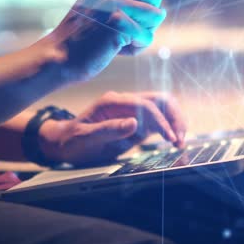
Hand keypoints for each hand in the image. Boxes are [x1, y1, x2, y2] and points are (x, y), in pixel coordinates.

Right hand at [36, 0, 195, 82]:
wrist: (58, 58)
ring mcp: (113, 3)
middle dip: (150, 17)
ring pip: (156, 17)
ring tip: (119, 42)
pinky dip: (137, 48)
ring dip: (144, 34)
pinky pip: (147, 36)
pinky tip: (117, 50)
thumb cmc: (82, 41)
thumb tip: (159, 10)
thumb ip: (124, 2)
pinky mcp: (118, 23)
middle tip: (127, 31)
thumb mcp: (99, 11)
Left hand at [38, 91, 186, 165]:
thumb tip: (134, 123)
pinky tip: (174, 142)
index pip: (145, 105)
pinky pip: (159, 121)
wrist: (64, 143)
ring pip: (164, 109)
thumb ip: (109, 129)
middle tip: (180, 139)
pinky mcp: (137, 124)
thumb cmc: (72, 141)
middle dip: (175, 117)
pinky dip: (170, 129)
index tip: (170, 138)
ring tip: (180, 142)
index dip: (161, 121)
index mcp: (113, 102)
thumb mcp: (86, 138)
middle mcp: (126, 103)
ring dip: (175, 122)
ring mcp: (133, 112)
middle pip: (160, 100)